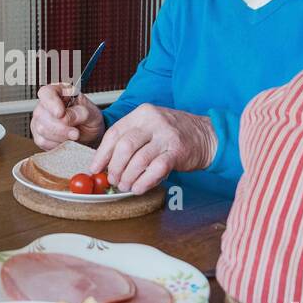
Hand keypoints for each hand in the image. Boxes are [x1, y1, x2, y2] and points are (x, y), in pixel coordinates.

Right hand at [30, 83, 104, 149]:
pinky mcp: (39, 136)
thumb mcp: (92, 114)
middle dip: (60, 127)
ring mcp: (40, 121)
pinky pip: (43, 141)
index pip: (47, 93)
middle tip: (76, 133)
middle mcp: (45, 105)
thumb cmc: (90, 119)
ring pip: (41, 129)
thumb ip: (80, 113)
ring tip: (74, 136)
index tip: (60, 113)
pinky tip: (66, 141)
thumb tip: (64, 118)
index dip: (51, 103)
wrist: (91, 135)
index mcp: (59, 92)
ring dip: (60, 136)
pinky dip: (56, 144)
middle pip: (41, 114)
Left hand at [90, 104, 217, 193]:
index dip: (102, 154)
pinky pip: (155, 170)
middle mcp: (153, 121)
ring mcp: (166, 136)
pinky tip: (139, 188)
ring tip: (126, 186)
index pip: (114, 133)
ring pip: (138, 160)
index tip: (95, 168)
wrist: (206, 135)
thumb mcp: (149, 127)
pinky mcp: (177, 151)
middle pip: (124, 147)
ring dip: (128, 178)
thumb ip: (129, 140)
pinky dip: (144, 182)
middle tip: (113, 180)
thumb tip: (104, 163)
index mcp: (142, 114)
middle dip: (115, 168)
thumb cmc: (173, 134)